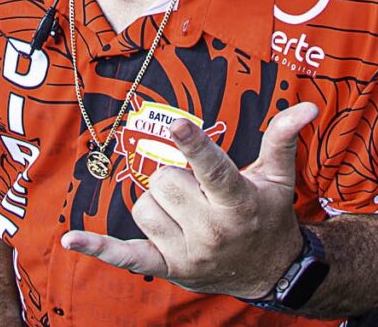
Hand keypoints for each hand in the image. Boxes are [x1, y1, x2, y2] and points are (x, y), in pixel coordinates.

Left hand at [60, 101, 317, 298]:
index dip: (194, 145)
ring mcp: (187, 254)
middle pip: (166, 181)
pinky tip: (71, 239)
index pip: (213, 169)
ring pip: (145, 206)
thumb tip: (306, 106)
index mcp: (238, 202)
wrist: (270, 272)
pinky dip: (99, 248)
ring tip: (188, 210)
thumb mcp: (278, 177)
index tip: (177, 124)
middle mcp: (212, 231)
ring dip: (159, 202)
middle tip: (200, 190)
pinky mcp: (168, 269)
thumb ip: (282, 139)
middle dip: (177, 177)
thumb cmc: (269, 214)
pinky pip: (126, 256)